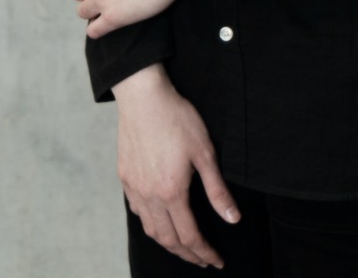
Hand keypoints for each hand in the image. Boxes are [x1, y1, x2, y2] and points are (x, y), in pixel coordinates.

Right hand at [113, 65, 239, 268]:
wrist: (143, 97)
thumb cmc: (177, 119)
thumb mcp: (205, 152)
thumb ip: (217, 190)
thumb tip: (232, 219)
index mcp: (171, 192)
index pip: (189, 236)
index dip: (204, 252)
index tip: (216, 261)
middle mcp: (150, 196)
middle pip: (168, 239)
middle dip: (187, 254)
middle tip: (202, 259)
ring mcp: (134, 188)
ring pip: (150, 229)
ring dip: (168, 243)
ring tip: (183, 246)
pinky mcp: (125, 177)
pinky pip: (137, 211)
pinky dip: (150, 224)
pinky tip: (159, 220)